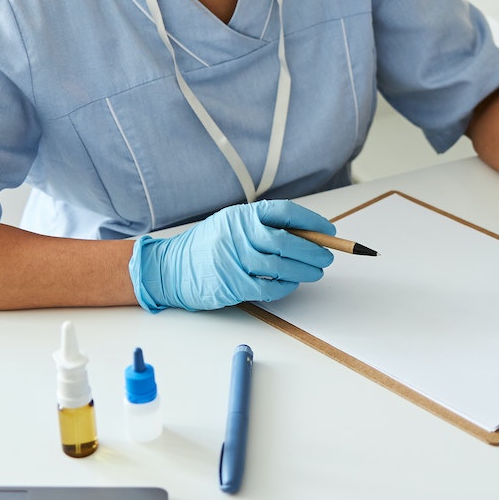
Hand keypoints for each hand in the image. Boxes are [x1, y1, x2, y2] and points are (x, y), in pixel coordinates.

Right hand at [129, 200, 335, 311]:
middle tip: (327, 256)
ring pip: (280, 265)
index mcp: (241, 216)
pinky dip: (286, 287)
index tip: (328, 231)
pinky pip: (268, 287)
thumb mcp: (231, 225)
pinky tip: (292, 284)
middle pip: (286, 240)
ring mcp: (234, 260)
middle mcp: (238, 234)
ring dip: (304, 270)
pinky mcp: (232, 284)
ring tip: (316, 271)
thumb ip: (262, 227)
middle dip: (313, 249)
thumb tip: (306, 234)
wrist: (170, 268)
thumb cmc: (207, 246)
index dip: (310, 221)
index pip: (284, 212)